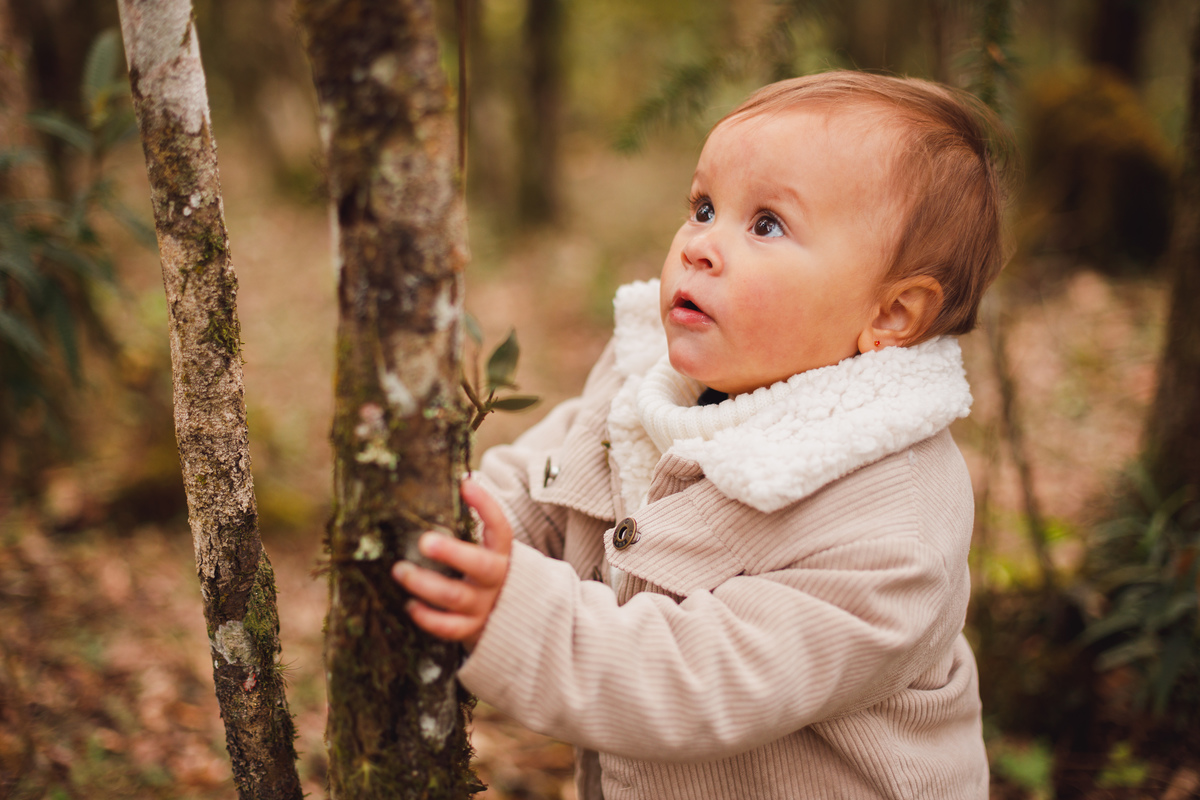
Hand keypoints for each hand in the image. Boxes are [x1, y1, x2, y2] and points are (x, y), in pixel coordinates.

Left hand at [392, 478, 512, 650]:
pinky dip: (428, 618)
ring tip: (399, 571)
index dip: (486, 505)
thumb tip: (448, 482)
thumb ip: (470, 524)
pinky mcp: (471, 629)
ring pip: (456, 597)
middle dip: (452, 553)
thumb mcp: (487, 548)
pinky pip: (449, 628)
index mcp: (502, 553)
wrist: (512, 616)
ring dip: (425, 584)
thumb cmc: (486, 570)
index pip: (500, 527)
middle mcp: (496, 579)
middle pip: (480, 565)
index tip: (465, 484)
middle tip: (424, 541)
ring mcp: (484, 605)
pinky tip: (410, 605)